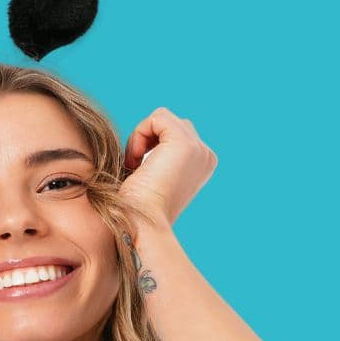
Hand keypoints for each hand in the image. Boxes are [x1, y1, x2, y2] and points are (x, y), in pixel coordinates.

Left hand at [119, 107, 216, 229]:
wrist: (142, 223)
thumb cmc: (138, 206)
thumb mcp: (152, 177)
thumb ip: (158, 156)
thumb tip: (145, 140)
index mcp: (202, 164)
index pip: (173, 134)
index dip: (149, 145)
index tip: (138, 169)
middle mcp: (205, 155)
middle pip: (170, 124)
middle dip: (147, 138)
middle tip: (134, 165)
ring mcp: (198, 148)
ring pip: (163, 119)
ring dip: (141, 136)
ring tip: (134, 162)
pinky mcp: (184, 143)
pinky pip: (157, 117)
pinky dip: (139, 133)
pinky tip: (136, 159)